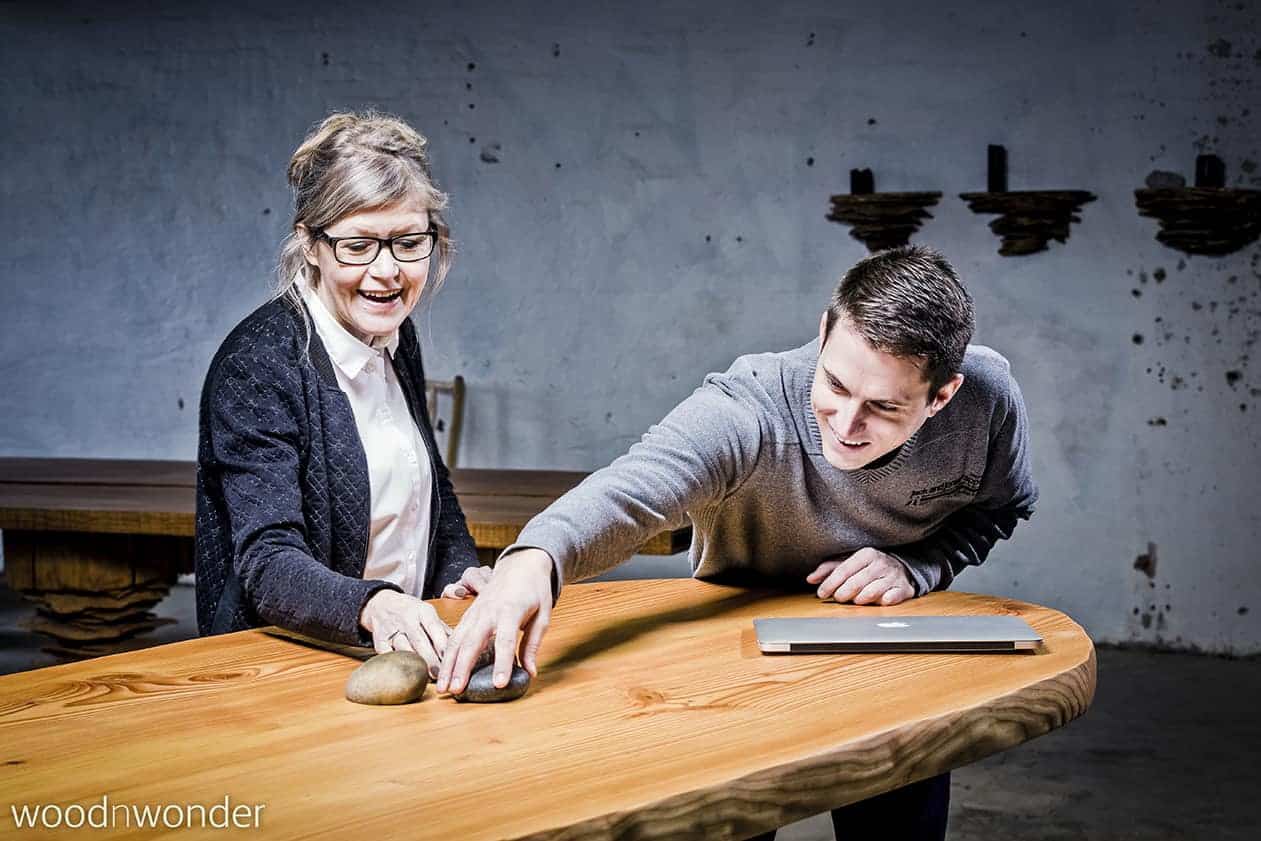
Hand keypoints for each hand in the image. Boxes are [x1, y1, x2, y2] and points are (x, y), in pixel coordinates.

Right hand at [360, 590, 451, 671]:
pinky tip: (404, 674)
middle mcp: (407, 619)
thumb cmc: (411, 612)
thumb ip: (443, 630)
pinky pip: (387, 654)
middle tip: (439, 675)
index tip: (451, 659)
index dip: (442, 645)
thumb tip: (461, 646)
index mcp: (423, 611)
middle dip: (430, 659)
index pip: (434, 628)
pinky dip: (396, 664)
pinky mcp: (379, 640)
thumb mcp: (428, 613)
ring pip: (403, 648)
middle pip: (420, 641)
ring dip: (414, 663)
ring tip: (424, 677)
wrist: (381, 604)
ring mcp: (391, 629)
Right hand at [435, 548, 554, 695]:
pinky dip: (445, 654)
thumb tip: (530, 673)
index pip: (504, 640)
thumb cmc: (534, 591)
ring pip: (456, 639)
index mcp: (510, 610)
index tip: (498, 684)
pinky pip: (454, 635)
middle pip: (472, 641)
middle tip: (456, 690)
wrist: (521, 566)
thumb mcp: (543, 616)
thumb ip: (533, 645)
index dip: (501, 663)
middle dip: (462, 667)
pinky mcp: (469, 614)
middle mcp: (488, 611)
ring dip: (447, 664)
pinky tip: (442, 671)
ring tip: (442, 687)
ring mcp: (475, 612)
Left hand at [806, 548, 914, 605]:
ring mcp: (894, 576)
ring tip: (855, 600)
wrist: (901, 568)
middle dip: (843, 592)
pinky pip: (892, 598)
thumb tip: (811, 579)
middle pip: (857, 582)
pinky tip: (878, 601)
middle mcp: (881, 563)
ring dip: (861, 598)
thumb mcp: (849, 562)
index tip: (821, 593)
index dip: (830, 583)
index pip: (844, 570)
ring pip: (873, 591)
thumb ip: (829, 569)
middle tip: (837, 598)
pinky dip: (884, 601)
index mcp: (866, 554)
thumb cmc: (869, 567)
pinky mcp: (904, 589)